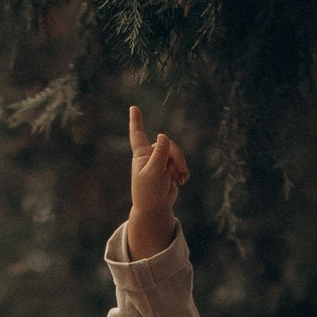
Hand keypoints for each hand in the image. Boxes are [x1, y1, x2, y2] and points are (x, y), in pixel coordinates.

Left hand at [126, 103, 187, 259]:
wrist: (155, 208)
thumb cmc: (149, 191)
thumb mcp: (154, 172)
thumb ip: (160, 154)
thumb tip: (163, 135)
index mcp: (141, 154)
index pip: (137, 134)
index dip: (136, 121)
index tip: (133, 107)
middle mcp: (151, 155)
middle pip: (168, 144)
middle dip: (177, 156)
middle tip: (178, 170)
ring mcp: (161, 162)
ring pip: (177, 154)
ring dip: (181, 166)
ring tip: (179, 178)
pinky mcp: (170, 170)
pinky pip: (181, 164)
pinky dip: (183, 172)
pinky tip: (182, 181)